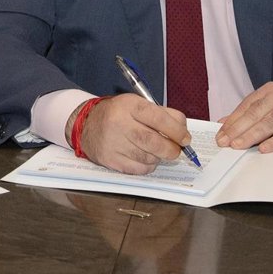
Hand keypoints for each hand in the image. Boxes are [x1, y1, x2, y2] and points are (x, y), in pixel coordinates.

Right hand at [68, 93, 191, 174]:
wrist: (87, 124)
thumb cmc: (119, 114)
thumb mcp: (138, 104)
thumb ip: (163, 115)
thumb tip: (183, 133)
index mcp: (129, 106)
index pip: (158, 118)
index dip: (177, 130)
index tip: (186, 139)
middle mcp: (119, 123)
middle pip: (154, 142)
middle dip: (171, 149)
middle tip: (176, 150)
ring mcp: (113, 143)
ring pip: (148, 158)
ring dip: (158, 157)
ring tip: (154, 150)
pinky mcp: (111, 160)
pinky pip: (139, 169)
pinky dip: (147, 166)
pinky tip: (143, 157)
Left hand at [215, 82, 272, 152]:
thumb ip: (251, 114)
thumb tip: (223, 123)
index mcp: (270, 91)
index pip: (246, 106)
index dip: (232, 121)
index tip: (219, 135)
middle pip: (255, 114)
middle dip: (237, 129)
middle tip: (224, 142)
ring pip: (270, 122)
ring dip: (252, 135)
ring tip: (238, 146)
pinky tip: (264, 149)